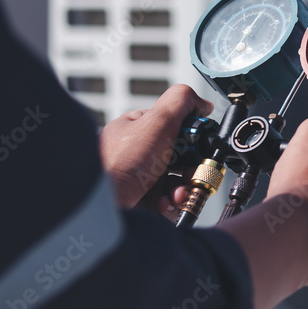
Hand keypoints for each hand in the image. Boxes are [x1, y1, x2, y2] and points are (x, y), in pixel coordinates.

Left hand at [98, 84, 213, 214]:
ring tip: (177, 193)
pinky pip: (170, 202)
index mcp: (139, 129)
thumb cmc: (121, 164)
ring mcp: (141, 179)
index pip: (176, 127)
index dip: (193, 136)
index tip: (201, 145)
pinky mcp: (144, 202)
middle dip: (192, 167)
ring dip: (184, 188)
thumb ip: (181, 102)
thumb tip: (203, 103)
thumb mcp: (156, 121)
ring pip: (179, 181)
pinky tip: (165, 203)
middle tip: (192, 173)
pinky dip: (173, 203)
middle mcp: (140, 153)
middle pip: (182, 157)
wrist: (104, 207)